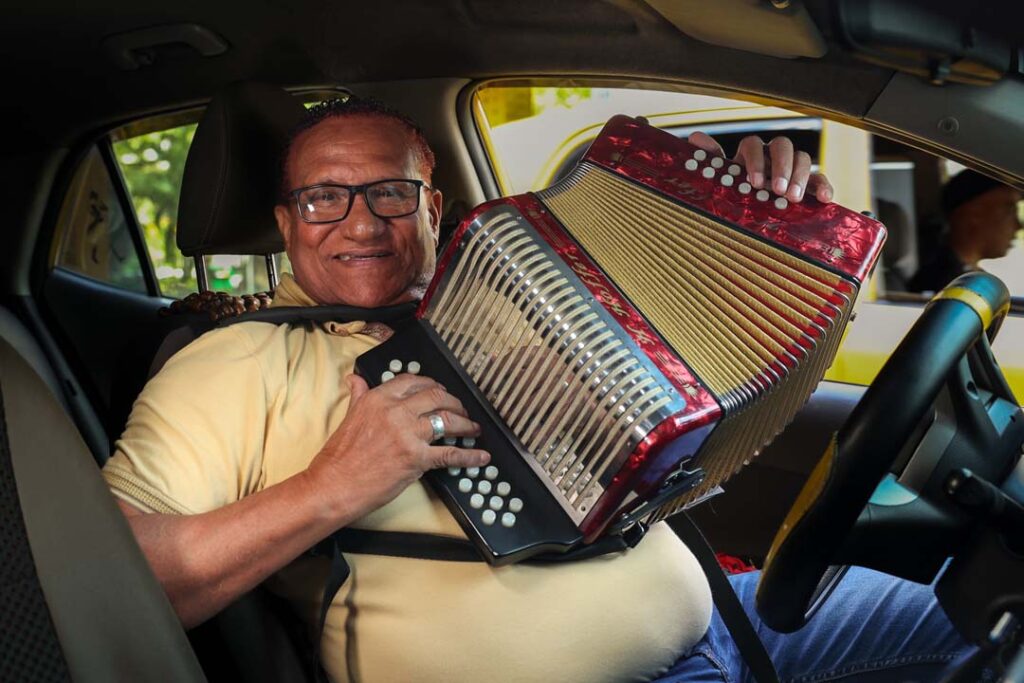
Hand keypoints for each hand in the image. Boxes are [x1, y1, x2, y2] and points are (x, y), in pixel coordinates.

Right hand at [305, 373, 488, 518]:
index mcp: (379, 399)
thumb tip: (355, 379)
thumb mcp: (348, 417)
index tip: (440, 391)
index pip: (413, 381)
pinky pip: (451, 454)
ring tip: (472, 428)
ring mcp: (408, 434)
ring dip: (465, 424)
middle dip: (454, 402)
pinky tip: (480, 456)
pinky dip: (470, 456)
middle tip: (460, 410)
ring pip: (447, 420)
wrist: (334, 485)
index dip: (432, 385)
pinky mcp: (417, 459)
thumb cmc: (338, 457)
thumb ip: (359, 395)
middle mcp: (396, 411)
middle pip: (436, 396)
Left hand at [688, 131, 833, 203]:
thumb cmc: (738, 191)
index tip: (754, 182)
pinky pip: (820, 178)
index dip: (755, 160)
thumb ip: (713, 160)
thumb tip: (695, 137)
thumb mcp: (724, 178)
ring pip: (804, 158)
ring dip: (800, 177)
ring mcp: (794, 167)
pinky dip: (824, 186)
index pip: (754, 143)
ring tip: (794, 199)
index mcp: (751, 152)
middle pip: (783, 146)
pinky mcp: (810, 182)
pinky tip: (824, 198)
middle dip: (782, 166)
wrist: (753, 211)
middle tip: (778, 189)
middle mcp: (774, 155)